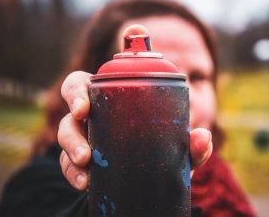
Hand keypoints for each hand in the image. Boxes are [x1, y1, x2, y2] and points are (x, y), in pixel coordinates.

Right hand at [58, 25, 212, 190]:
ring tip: (86, 165)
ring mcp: (86, 137)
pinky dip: (73, 173)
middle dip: (72, 126)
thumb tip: (201, 136)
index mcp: (111, 99)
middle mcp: (94, 115)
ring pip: (66, 137)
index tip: (84, 107)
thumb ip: (191, 143)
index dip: (76, 91)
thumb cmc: (161, 149)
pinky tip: (85, 183)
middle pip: (70, 112)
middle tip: (84, 142)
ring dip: (72, 151)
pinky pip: (67, 164)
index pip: (84, 85)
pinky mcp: (80, 161)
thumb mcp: (176, 147)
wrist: (151, 179)